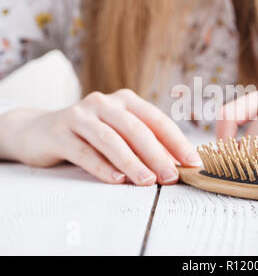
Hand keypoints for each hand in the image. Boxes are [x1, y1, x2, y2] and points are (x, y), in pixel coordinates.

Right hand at [0, 89, 201, 184]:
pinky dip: (103, 167)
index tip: (193, 163)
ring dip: (132, 162)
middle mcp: (104, 103)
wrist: (39, 130)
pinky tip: (117, 180)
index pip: (157, 120)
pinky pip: (85, 152)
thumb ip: (144, 145)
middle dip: (157, 155)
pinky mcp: (60, 132)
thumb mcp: (119, 134)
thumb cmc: (90, 135)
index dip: (177, 142)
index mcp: (126, 101)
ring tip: (148, 182)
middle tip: (172, 177)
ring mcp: (80, 115)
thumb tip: (176, 165)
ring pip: (111, 140)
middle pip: (136, 129)